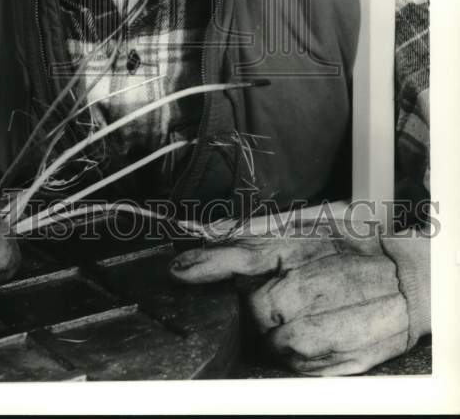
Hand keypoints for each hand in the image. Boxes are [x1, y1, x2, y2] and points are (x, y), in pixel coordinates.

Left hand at [170, 220, 411, 375]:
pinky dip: (295, 354)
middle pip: (253, 306)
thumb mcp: (311, 225)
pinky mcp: (339, 361)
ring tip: (302, 313)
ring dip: (274, 332)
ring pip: (271, 340)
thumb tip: (208, 233)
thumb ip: (259, 232)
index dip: (208, 263)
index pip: (246, 254)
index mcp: (304, 248)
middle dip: (255, 304)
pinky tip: (315, 331)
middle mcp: (314, 289)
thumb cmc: (357, 249)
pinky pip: (295, 366)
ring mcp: (327, 328)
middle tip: (279, 294)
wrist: (412, 282)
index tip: (179, 270)